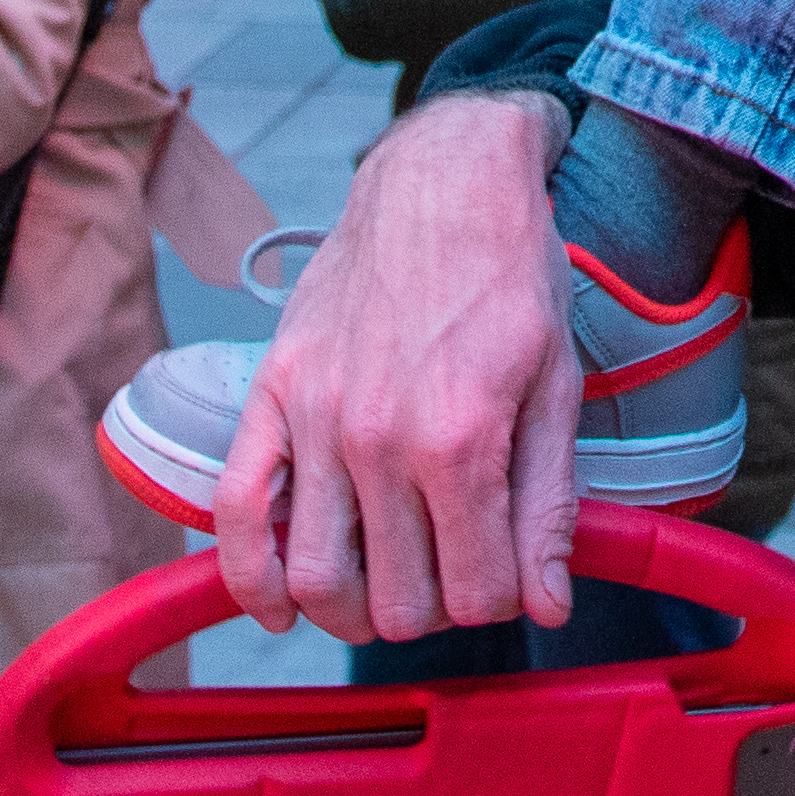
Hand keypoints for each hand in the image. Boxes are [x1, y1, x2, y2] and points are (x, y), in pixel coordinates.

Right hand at [211, 90, 579, 639]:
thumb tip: (547, 604)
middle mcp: (379, 439)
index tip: (511, 574)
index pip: (479, 592)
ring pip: (317, 581)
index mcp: (461, 438)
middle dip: (437, 606)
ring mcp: (315, 420)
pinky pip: (238, 515)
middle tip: (454, 570)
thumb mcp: (557, 386)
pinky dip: (250, 581)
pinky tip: (279, 605)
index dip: (505, 599)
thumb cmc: (509, 277)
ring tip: (386, 585)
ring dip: (356, 611)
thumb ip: (548, 503)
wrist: (443, 184)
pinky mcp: (271, 397)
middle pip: (400, 603)